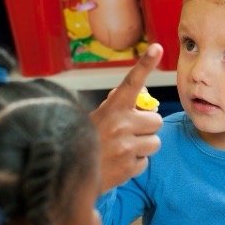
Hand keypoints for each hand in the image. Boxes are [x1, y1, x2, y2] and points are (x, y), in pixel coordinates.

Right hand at [90, 43, 163, 193]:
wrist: (67, 176)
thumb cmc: (83, 142)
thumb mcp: (95, 118)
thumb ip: (117, 107)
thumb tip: (141, 98)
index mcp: (111, 108)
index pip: (132, 82)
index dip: (145, 64)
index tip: (158, 48)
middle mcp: (121, 125)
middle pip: (156, 121)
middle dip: (146, 127)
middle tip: (128, 133)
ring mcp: (126, 147)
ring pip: (155, 142)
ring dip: (143, 146)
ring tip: (122, 149)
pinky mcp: (129, 167)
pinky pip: (145, 162)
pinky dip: (135, 163)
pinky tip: (118, 163)